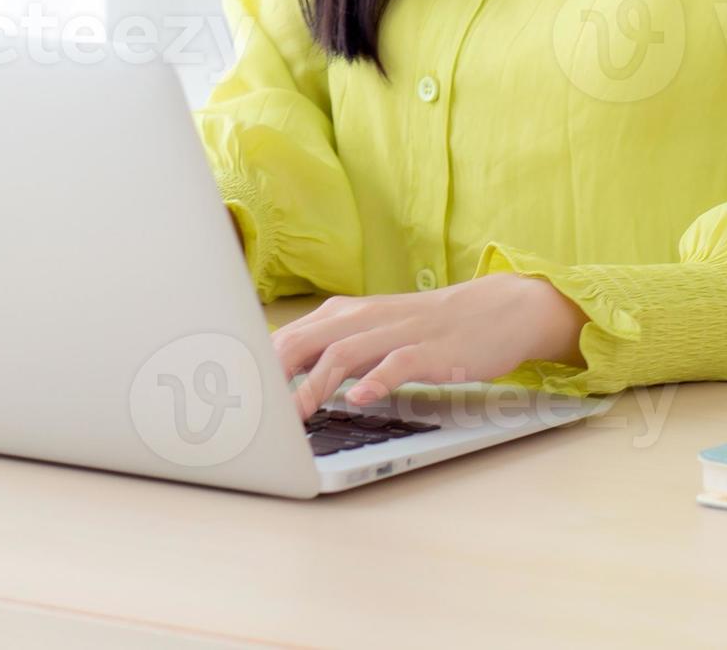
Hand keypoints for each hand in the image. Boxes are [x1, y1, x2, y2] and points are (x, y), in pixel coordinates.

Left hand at [273, 274, 587, 417]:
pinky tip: (359, 399)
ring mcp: (396, 333)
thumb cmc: (426, 329)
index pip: (285, 337)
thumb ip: (329, 350)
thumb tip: (279, 379)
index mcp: (343, 315)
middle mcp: (363, 319)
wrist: (495, 311)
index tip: (231, 398)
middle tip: (250, 412)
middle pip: (303, 341)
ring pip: (343, 353)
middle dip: (271, 377)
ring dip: (314, 385)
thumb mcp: (371, 334)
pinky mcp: (429, 351)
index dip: (253, 368)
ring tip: (295, 416)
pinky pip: (396, 364)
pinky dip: (375, 381)